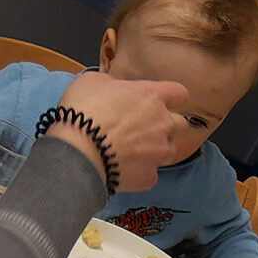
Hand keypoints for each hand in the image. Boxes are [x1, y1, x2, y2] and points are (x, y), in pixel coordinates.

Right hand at [52, 70, 189, 188]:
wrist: (77, 150)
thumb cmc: (83, 110)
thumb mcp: (92, 80)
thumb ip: (111, 83)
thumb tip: (113, 88)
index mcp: (152, 96)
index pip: (179, 93)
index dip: (171, 97)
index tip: (160, 101)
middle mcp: (163, 123)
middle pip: (180, 124)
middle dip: (166, 126)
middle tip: (143, 128)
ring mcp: (159, 152)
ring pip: (171, 150)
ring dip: (157, 150)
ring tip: (134, 151)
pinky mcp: (149, 176)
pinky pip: (151, 174)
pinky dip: (140, 172)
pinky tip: (123, 169)